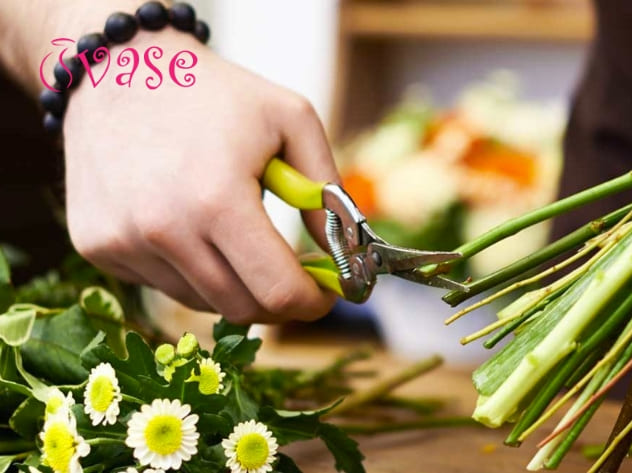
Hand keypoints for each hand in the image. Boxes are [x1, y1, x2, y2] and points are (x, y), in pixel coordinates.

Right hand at [64, 30, 337, 322]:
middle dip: (278, 298)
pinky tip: (187, 221)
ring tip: (234, 229)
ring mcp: (122, 242)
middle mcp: (163, 230)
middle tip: (293, 272)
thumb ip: (328, 192)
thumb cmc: (217, 94)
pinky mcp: (96, 246)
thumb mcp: (292, 121)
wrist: (119, 69)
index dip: (313, 301)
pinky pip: (162, 284)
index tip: (326, 293)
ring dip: (232, 281)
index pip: (277, 292)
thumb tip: (346, 256)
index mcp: (217, 200)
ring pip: (202, 301)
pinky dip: (188, 268)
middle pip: (242, 307)